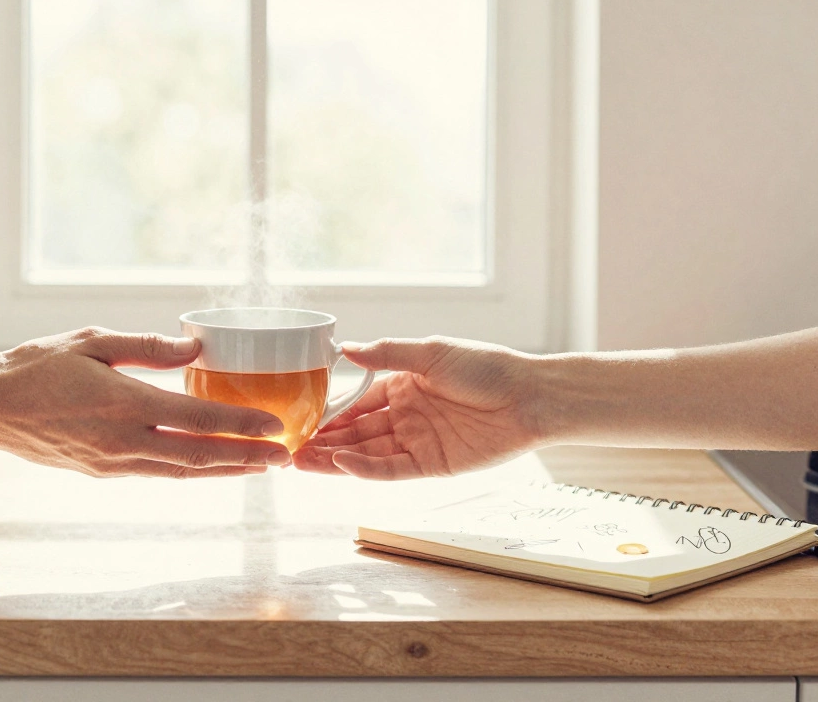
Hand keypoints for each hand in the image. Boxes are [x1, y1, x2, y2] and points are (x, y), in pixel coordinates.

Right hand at [0, 327, 290, 477]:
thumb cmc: (36, 365)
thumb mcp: (91, 340)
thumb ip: (146, 346)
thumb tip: (195, 349)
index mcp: (123, 402)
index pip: (198, 419)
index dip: (242, 425)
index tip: (276, 425)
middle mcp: (122, 440)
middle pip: (200, 456)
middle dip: (248, 458)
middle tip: (286, 457)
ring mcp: (112, 463)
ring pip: (182, 472)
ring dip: (225, 471)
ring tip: (261, 467)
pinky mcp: (102, 472)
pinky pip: (158, 474)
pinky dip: (192, 472)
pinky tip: (213, 466)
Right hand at [292, 337, 539, 479]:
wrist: (530, 397)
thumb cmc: (486, 367)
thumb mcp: (430, 352)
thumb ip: (385, 353)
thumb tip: (343, 348)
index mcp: (401, 386)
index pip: (355, 403)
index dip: (327, 414)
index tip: (298, 420)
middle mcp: (405, 416)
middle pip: (355, 433)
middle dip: (322, 442)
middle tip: (288, 449)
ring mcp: (417, 442)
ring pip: (366, 454)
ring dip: (334, 459)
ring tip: (300, 462)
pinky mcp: (432, 466)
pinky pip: (391, 470)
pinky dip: (365, 469)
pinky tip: (340, 464)